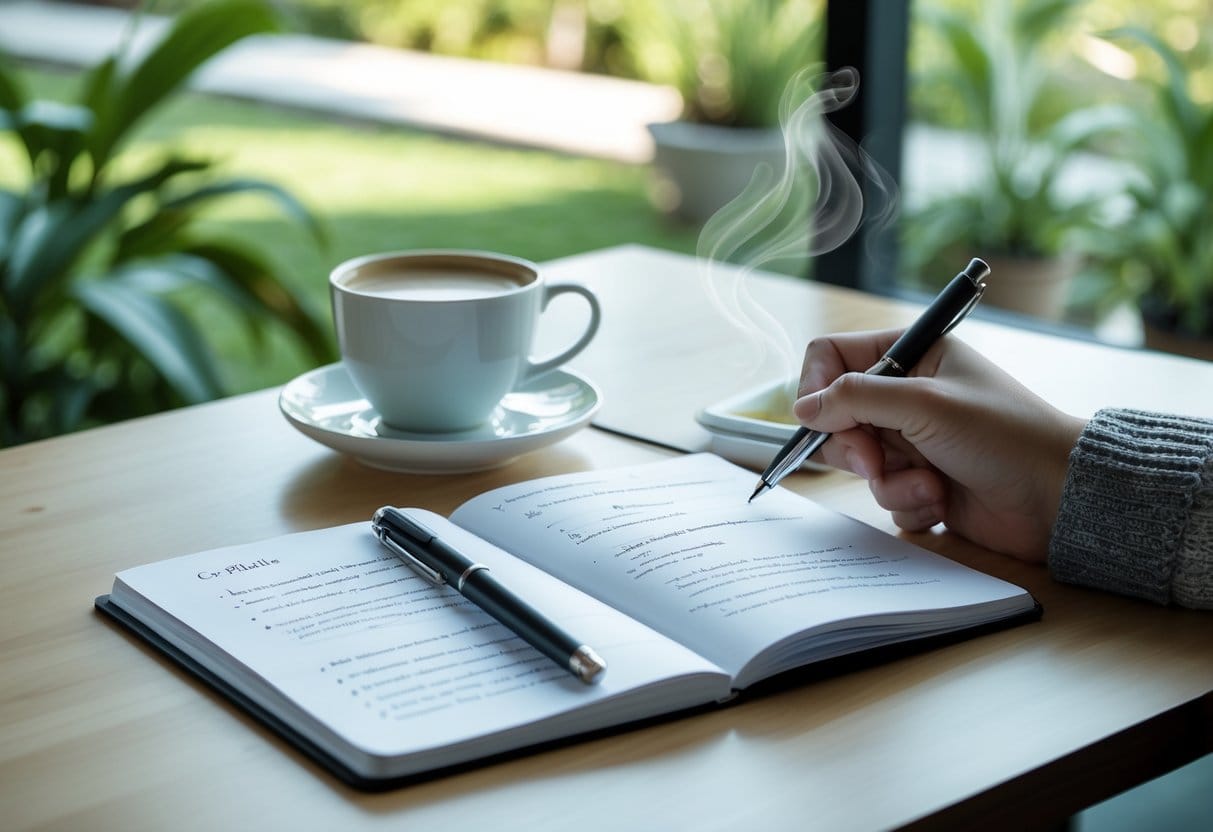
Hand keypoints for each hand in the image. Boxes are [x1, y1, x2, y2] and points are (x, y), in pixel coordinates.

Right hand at [793, 329, 1086, 561]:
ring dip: (890, 482)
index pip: (832, 358)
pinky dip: (908, 504)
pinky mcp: (922, 483)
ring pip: (860, 464)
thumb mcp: (924, 404)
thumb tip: (802, 408)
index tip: (822, 420)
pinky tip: (943, 502)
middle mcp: (907, 396)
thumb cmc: (1003, 435)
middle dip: (854, 448)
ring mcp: (913, 442)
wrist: (1059, 498)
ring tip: (931, 486)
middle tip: (876, 463)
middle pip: (837, 417)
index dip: (816, 388)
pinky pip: (885, 496)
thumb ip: (856, 398)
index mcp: (911, 358)